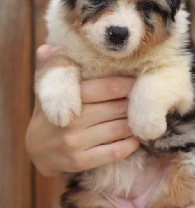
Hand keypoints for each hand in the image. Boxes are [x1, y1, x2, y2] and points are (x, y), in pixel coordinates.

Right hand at [25, 45, 139, 176]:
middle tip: (146, 100)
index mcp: (67, 99)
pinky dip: (130, 144)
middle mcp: (71, 121)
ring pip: (119, 129)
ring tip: (142, 117)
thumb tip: (53, 45)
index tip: (139, 82)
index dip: (127, 84)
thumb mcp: (46, 89)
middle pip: (117, 108)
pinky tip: (135, 138)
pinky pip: (115, 152)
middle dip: (134, 103)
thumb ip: (51, 68)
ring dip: (134, 123)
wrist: (36, 151)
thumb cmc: (49, 114)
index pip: (106, 87)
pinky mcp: (80, 162)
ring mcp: (75, 144)